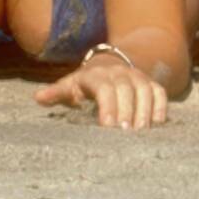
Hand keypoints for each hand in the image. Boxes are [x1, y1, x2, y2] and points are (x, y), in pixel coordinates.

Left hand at [36, 53, 168, 130]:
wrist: (110, 64)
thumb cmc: (86, 83)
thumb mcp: (70, 85)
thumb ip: (56, 93)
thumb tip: (38, 98)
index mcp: (96, 75)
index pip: (105, 88)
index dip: (108, 106)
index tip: (108, 126)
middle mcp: (119, 73)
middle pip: (127, 90)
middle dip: (128, 111)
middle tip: (126, 134)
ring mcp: (137, 77)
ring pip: (146, 91)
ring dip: (145, 111)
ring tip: (142, 133)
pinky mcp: (150, 83)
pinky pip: (159, 92)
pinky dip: (160, 107)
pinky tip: (157, 125)